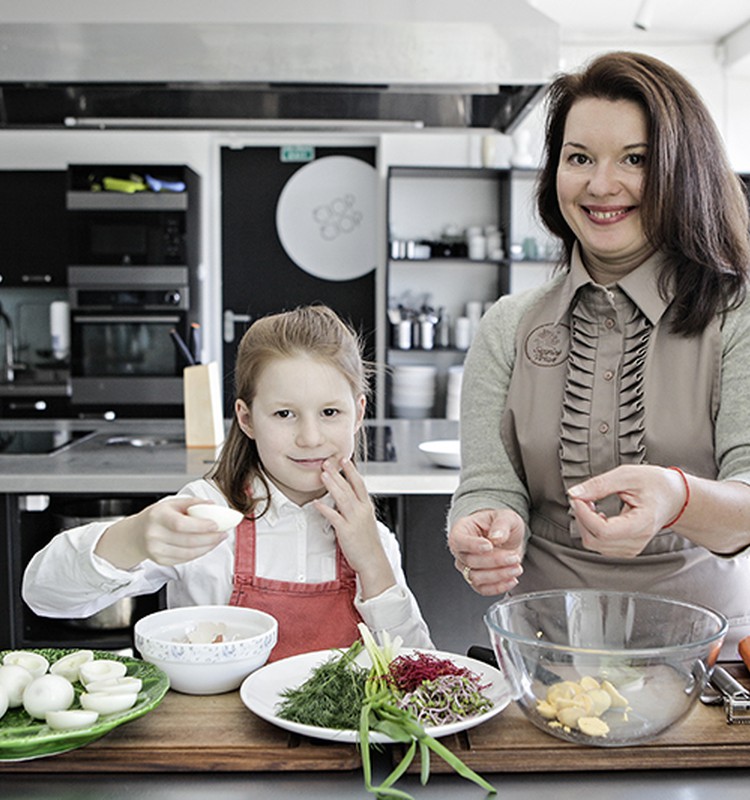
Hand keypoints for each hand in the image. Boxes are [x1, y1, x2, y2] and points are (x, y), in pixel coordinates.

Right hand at [95, 497, 229, 568]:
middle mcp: (155, 535)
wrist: (136, 534)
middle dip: (210, 538)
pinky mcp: (161, 561)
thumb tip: (213, 505)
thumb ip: (192, 503)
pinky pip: (185, 559)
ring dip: (208, 547)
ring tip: (219, 539)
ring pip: (189, 553)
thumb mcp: (171, 503)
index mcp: (158, 516)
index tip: (216, 525)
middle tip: (224, 532)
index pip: (181, 524)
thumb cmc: (156, 517)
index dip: (200, 526)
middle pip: (188, 541)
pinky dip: (200, 553)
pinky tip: (208, 546)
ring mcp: (156, 550)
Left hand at [314, 458, 395, 599]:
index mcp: (367, 507)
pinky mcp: (346, 531)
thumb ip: (357, 509)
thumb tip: (346, 500)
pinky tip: (316, 502)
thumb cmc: (368, 543)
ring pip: (342, 498)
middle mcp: (362, 511)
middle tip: (327, 462)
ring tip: (322, 474)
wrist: (373, 561)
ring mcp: (354, 520)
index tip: (344, 459)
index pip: (359, 484)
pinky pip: (334, 517)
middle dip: (337, 473)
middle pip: (349, 487)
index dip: (351, 471)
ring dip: (332, 485)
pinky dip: (325, 509)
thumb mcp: (366, 522)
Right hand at [448, 508, 524, 595]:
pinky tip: (512, 580)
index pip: (459, 541)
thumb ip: (501, 524)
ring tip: (516, 568)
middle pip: (470, 561)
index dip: (473, 545)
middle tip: (513, 557)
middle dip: (495, 561)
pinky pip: (482, 589)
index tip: (490, 546)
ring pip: (476, 578)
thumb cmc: (500, 524)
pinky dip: (498, 587)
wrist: (506, 537)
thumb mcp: (505, 516)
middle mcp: (460, 550)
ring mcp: (467, 567)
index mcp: (461, 530)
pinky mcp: (477, 580)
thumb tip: (496, 537)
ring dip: (498, 575)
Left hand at [567, 464, 686, 557]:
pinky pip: (599, 544)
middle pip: (595, 540)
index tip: (577, 497)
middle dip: (582, 518)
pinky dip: (591, 529)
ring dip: (585, 524)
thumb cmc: (656, 484)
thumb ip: (599, 485)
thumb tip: (574, 493)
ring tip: (592, 504)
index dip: (584, 514)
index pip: (603, 531)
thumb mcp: (627, 475)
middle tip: (583, 497)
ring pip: (594, 544)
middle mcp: (638, 541)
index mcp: (643, 524)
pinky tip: (597, 514)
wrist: (674, 497)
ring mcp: (632, 548)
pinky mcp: (626, 548)